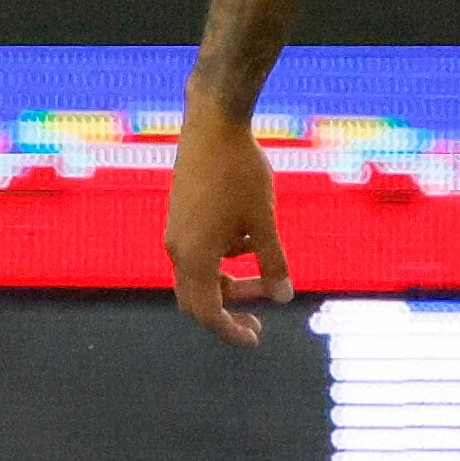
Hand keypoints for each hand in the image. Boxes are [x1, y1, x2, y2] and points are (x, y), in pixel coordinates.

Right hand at [165, 111, 292, 340]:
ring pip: (199, 275)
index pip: (209, 313)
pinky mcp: (180, 215)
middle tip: (260, 319)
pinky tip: (247, 229)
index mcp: (195, 256)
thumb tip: (284, 297)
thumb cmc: (239, 171)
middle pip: (197, 300)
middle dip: (229, 311)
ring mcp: (176, 231)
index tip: (256, 338)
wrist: (213, 122)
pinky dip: (222, 255)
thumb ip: (273, 260)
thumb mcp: (263, 220)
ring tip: (264, 254)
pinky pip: (198, 251)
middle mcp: (178, 248)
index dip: (231, 332)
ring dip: (229, 278)